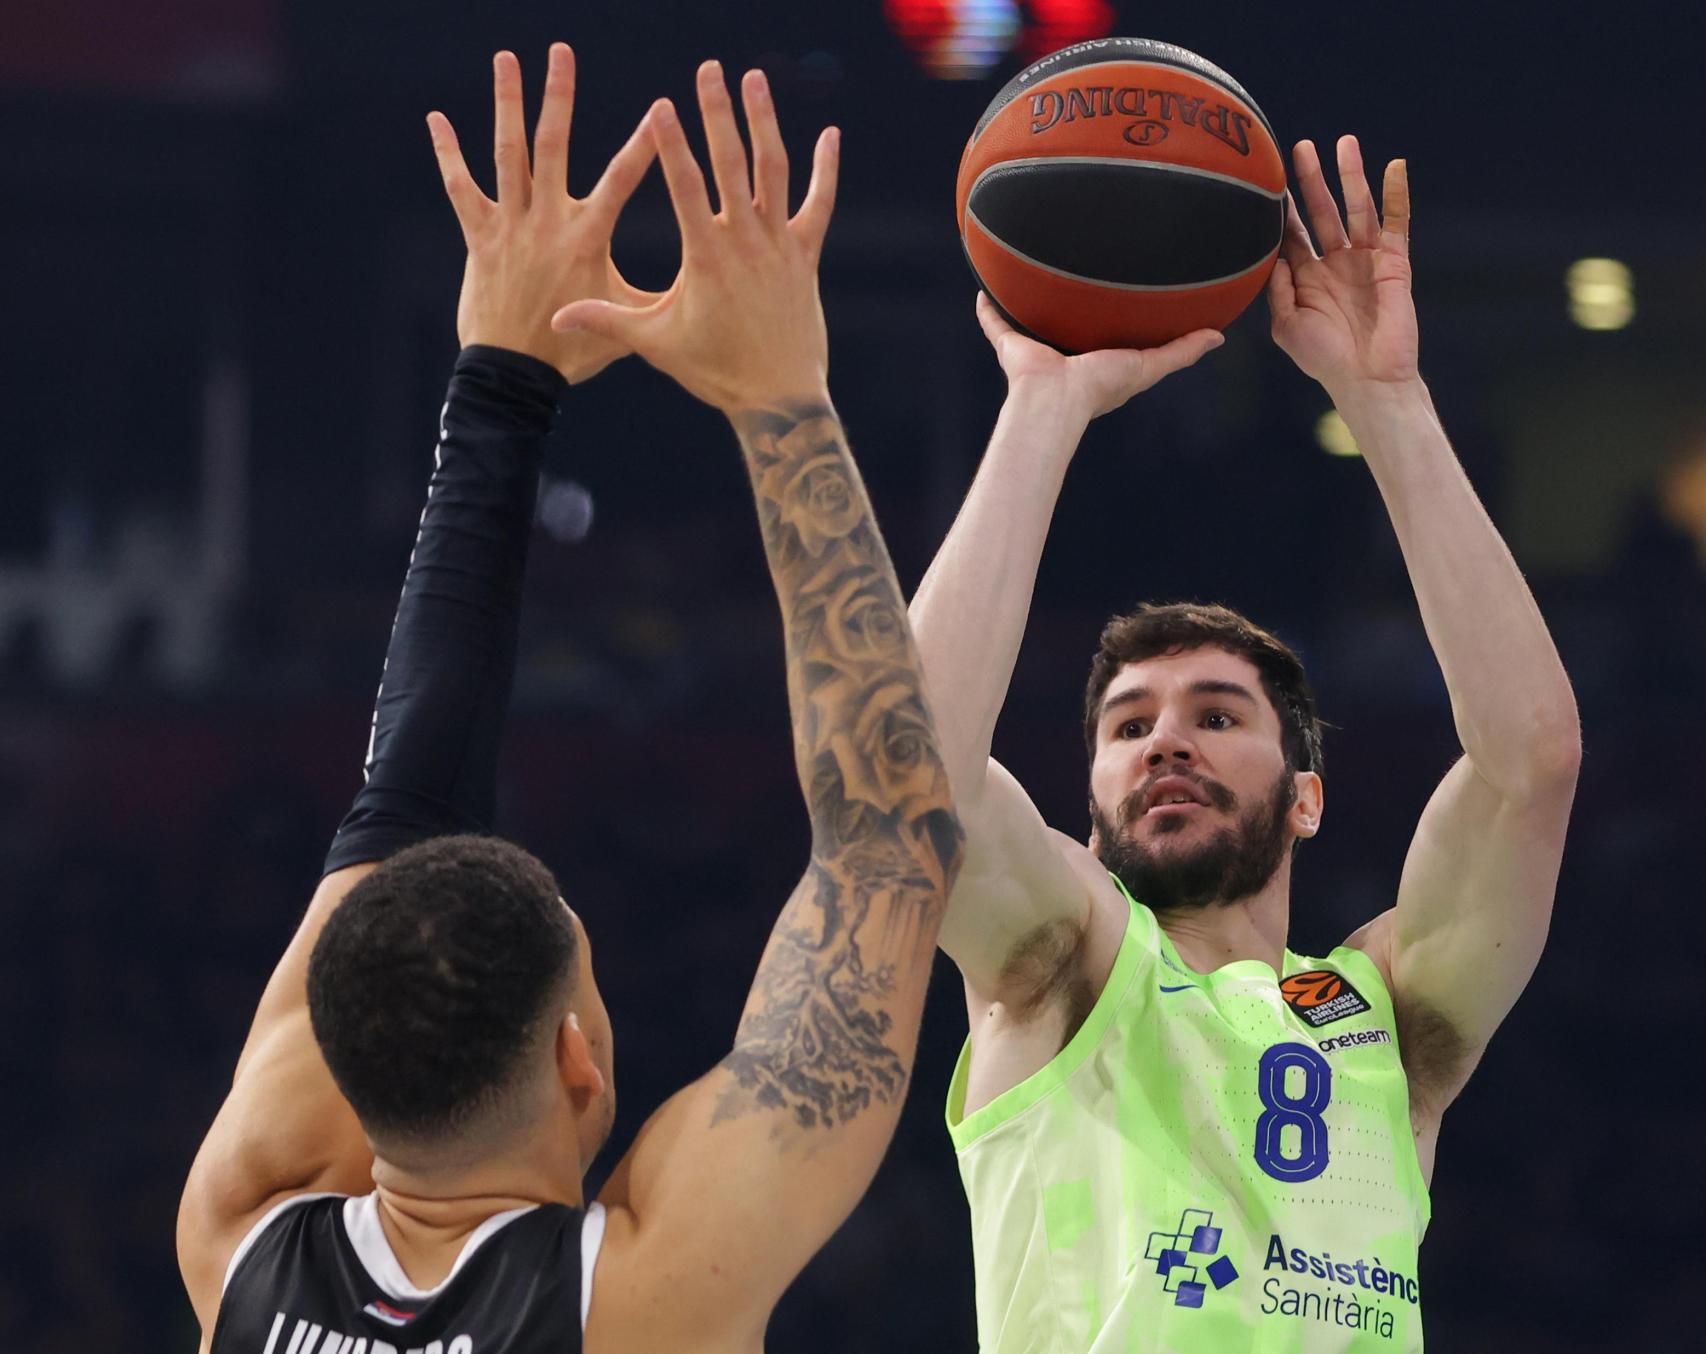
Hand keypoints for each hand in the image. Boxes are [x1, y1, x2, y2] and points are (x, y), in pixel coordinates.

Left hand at [428, 44, 659, 383]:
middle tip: (560, 51)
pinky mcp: (480, 236)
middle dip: (558, 94)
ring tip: (507, 59)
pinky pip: (460, 187)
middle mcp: (547, 220)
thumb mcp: (625, 325)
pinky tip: (436, 119)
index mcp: (587, 236)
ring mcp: (510, 225)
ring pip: (508, 152)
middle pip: (553, 145)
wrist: (514, 375)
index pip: (621, 179)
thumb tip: (694, 291)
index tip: (659, 107)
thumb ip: (653, 297)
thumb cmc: (574, 356)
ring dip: (507, 102)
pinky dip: (448, 153)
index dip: (644, 144)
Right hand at [550, 62, 837, 412]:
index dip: (673, 143)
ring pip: (774, 172)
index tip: (664, 104)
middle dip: (718, 113)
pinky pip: (819, 204)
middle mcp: (745, 242)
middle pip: (731, 164)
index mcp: (705, 256)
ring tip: (755, 80)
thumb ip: (607, 320)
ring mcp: (780, 246)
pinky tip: (830, 135)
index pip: (685, 186)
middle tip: (709, 70)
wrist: (779, 400)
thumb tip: (556, 315)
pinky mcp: (806, 257)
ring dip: (764, 123)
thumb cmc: (715, 372)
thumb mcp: (656, 344)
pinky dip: (826, 169)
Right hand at [975, 293, 1221, 422]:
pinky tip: (984, 287)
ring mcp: (1035, 348)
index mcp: (1093, 359)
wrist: (1056, 398)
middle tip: (1076, 273)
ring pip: (1031, 320)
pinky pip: (996, 323)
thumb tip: (1218, 337)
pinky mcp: (1010, 346)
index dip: (1112, 317)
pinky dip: (988, 308)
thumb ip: (1181, 352)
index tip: (1120, 294)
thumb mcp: (1149, 366)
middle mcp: (1063, 352)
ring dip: (1028, 301)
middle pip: (1066, 322)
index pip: (1105, 334)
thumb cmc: (1101, 387)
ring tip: (1029, 271)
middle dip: (1068, 304)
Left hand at [1269, 136, 1417, 395]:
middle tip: (1300, 148)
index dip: (1284, 207)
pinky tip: (1394, 167)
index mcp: (1307, 277)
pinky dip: (1396, 194)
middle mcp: (1335, 262)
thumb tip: (1267, 254)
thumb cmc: (1322, 358)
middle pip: (1322, 211)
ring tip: (1344, 143)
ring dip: (1351, 176)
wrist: (1366, 378)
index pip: (1293, 233)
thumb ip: (1276, 290)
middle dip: (1312, 180)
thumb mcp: (1286, 325)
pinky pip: (1396, 221)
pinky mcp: (1394, 262)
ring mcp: (1365, 260)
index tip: (1270, 178)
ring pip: (1357, 209)